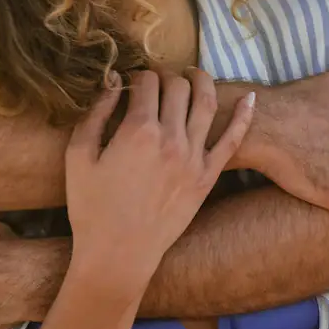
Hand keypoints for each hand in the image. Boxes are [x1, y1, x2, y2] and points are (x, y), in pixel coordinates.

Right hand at [66, 69, 252, 292]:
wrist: (118, 255)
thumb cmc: (91, 208)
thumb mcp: (78, 156)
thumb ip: (95, 113)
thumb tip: (112, 81)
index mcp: (138, 131)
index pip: (146, 83)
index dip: (137, 76)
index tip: (131, 82)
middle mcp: (171, 139)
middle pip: (177, 87)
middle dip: (166, 76)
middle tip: (157, 80)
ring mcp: (194, 158)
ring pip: (206, 103)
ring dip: (201, 81)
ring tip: (193, 74)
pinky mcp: (208, 177)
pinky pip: (233, 141)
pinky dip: (243, 116)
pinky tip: (249, 98)